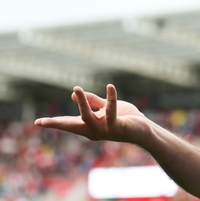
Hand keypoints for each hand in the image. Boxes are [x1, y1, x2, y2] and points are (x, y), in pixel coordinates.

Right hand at [34, 84, 148, 142]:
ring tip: (75, 88)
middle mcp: (94, 130)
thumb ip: (92, 102)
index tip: (37, 122)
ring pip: (87, 117)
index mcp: (89, 126)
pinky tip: (110, 86)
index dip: (54, 123)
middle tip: (40, 122)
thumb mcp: (105, 108)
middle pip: (71, 127)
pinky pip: (111, 111)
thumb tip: (74, 94)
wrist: (144, 129)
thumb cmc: (125, 119)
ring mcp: (104, 130)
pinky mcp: (117, 126)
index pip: (68, 123)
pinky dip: (111, 98)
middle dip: (56, 124)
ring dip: (82, 103)